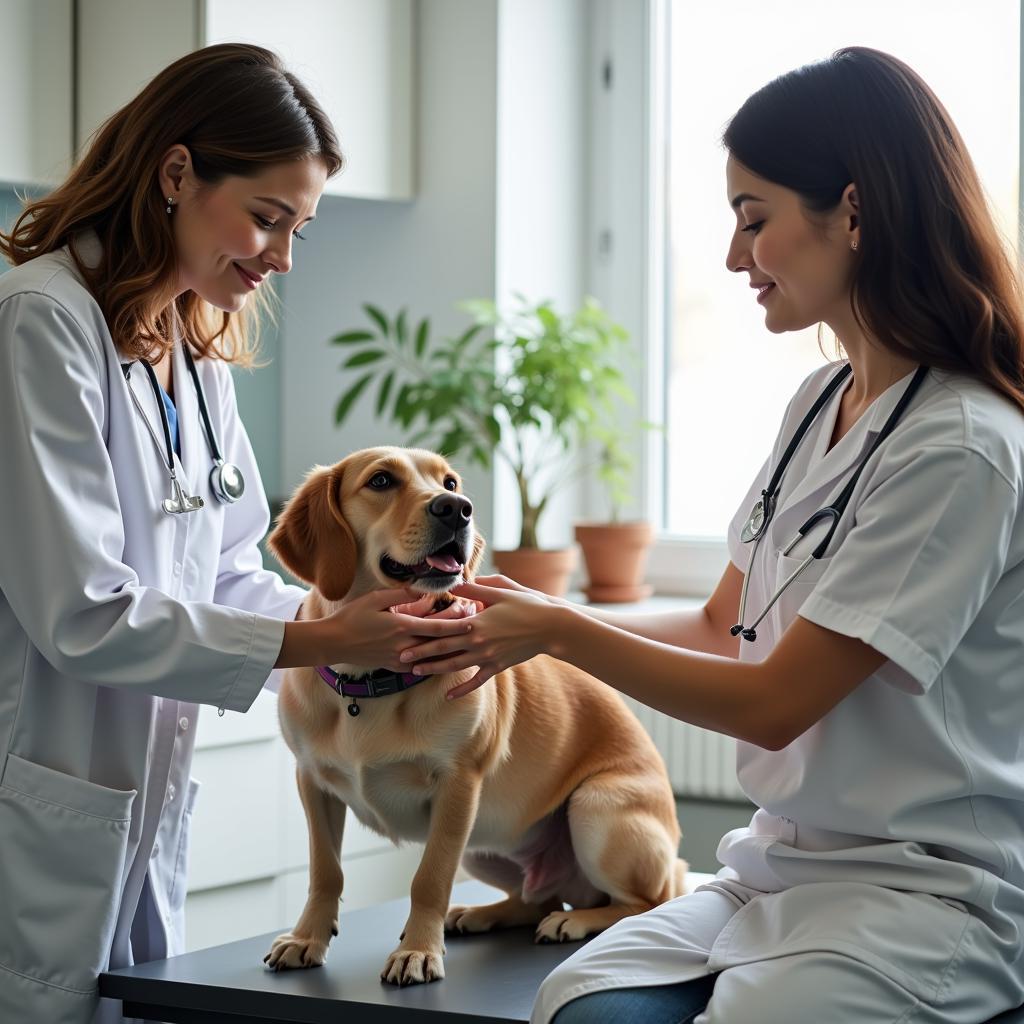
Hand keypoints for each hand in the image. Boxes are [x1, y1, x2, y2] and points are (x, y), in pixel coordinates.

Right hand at [321, 588, 475, 671]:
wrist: (333, 643)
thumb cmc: (352, 618)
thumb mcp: (376, 599)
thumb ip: (401, 594)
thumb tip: (422, 589)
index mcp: (402, 627)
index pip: (438, 627)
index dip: (458, 623)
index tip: (473, 617)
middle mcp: (405, 646)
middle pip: (440, 642)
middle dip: (459, 635)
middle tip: (475, 626)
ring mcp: (400, 659)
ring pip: (433, 657)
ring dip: (450, 648)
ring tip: (465, 640)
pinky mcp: (394, 668)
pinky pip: (420, 667)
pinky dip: (434, 662)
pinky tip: (444, 658)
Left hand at [398, 579, 563, 697]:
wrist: (552, 627)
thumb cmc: (527, 604)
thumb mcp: (500, 590)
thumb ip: (474, 587)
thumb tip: (453, 582)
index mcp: (476, 622)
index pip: (443, 628)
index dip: (421, 631)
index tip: (404, 634)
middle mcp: (478, 642)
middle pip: (443, 649)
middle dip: (421, 654)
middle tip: (400, 658)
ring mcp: (487, 657)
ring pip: (455, 666)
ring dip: (434, 670)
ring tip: (416, 673)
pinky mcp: (497, 666)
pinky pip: (477, 681)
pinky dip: (462, 690)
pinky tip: (449, 696)